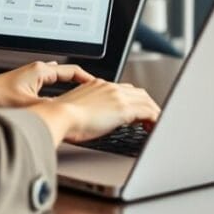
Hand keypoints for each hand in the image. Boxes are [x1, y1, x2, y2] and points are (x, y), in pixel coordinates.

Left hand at [0, 61, 95, 107]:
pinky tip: (55, 96)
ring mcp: (29, 77)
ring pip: (56, 79)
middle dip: (79, 82)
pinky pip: (47, 83)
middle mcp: (36, 71)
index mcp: (40, 71)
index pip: (72, 70)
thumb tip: (64, 113)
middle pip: (65, 73)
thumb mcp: (27, 105)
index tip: (98, 85)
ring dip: (67, 85)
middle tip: (91, 92)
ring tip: (78, 95)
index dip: (87, 78)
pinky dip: (55, 89)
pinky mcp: (22, 84)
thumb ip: (48, 108)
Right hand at [30, 80, 160, 143]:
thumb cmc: (61, 118)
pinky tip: (154, 128)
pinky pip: (148, 112)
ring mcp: (118, 96)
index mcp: (98, 85)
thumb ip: (87, 109)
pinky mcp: (123, 108)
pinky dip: (155, 119)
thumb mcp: (75, 109)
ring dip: (153, 112)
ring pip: (146, 101)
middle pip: (139, 93)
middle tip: (151, 118)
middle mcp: (110, 87)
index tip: (136, 110)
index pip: (123, 90)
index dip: (133, 100)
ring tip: (155, 125)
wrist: (58, 116)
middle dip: (147, 105)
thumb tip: (91, 119)